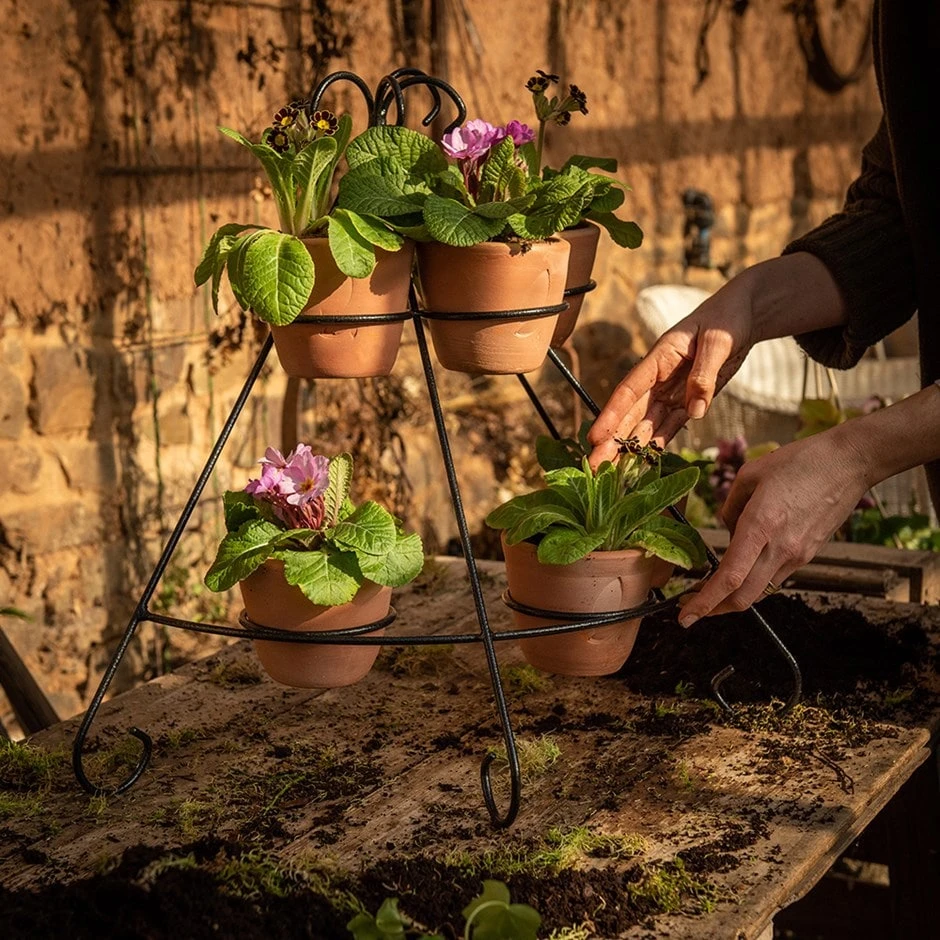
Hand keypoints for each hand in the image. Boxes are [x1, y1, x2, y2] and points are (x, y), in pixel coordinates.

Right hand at [587, 279, 756, 466]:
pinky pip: (669, 426)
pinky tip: (642, 462)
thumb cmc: (727, 319)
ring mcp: (672, 391)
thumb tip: (694, 410)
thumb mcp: (718, 342)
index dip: (611, 415)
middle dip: (612, 441)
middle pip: (631, 414)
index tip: (595, 438)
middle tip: (595, 467)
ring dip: (629, 447)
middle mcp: (659, 378)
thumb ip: (704, 375)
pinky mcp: (688, 400)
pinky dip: (656, 443)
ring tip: (611, 472)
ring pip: (646, 424)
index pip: (629, 391)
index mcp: (659, 358)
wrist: (742, 315)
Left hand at [677, 428, 869, 625]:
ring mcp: (798, 554)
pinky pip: (774, 576)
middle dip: (713, 609)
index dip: (704, 601)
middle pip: (743, 597)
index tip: (685, 616)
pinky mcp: (808, 554)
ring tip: (710, 588)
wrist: (849, 462)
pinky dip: (752, 580)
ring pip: (759, 591)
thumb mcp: (750, 474)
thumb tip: (728, 533)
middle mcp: (780, 547)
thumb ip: (730, 508)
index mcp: (761, 524)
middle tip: (689, 608)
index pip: (730, 577)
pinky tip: (741, 568)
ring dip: (732, 596)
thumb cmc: (799, 461)